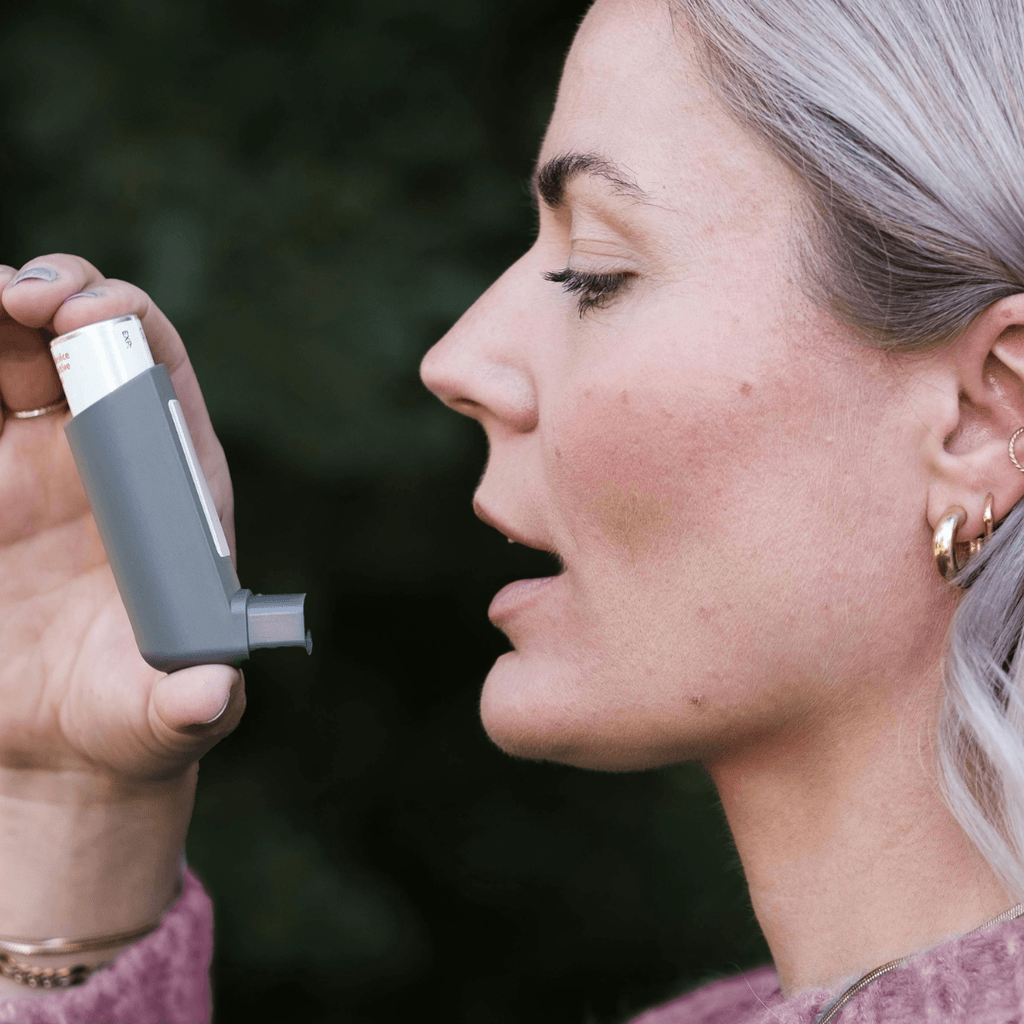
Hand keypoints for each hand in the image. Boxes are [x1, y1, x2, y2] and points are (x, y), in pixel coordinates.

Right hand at [0, 254, 244, 954]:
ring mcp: (29, 469)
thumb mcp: (163, 716)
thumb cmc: (131, 718)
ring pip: (2, 360)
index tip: (83, 318)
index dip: (130, 326)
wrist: (60, 748)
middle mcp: (101, 460)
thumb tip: (207, 697)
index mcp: (170, 485)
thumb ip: (186, 705)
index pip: (161, 373)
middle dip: (49, 296)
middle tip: (13, 294)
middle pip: (77, 343)